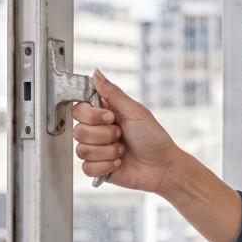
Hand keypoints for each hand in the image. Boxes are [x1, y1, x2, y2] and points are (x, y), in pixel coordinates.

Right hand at [70, 72, 184, 192]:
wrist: (163, 167)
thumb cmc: (154, 137)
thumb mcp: (135, 111)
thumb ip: (113, 93)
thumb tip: (96, 73)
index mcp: (104, 114)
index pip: (79, 109)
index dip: (91, 115)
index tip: (110, 117)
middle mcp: (97, 131)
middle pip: (78, 131)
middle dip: (104, 135)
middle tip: (121, 135)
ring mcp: (96, 150)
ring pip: (82, 150)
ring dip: (107, 151)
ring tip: (122, 150)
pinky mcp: (98, 168)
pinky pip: (86, 168)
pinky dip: (106, 166)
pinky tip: (119, 162)